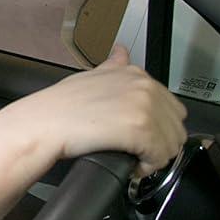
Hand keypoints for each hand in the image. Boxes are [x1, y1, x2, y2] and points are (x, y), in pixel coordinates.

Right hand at [18, 45, 188, 178]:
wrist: (43, 123)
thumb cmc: (59, 106)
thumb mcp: (90, 76)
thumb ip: (113, 66)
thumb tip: (121, 53)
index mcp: (135, 74)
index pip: (171, 107)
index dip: (159, 127)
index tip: (142, 137)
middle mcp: (144, 86)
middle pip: (176, 127)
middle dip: (160, 143)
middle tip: (138, 152)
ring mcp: (144, 107)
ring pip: (171, 144)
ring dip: (154, 157)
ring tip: (133, 159)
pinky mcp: (141, 130)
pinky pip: (159, 157)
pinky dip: (147, 167)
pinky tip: (131, 165)